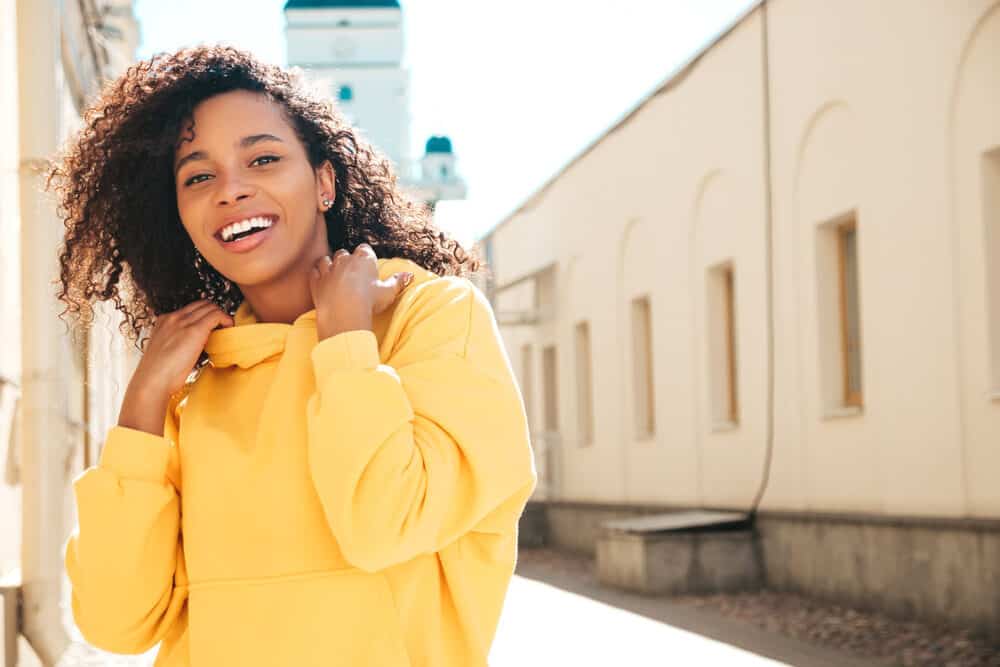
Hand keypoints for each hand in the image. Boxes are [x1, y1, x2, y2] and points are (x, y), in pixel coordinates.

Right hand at [118, 299, 233, 434]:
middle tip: (222, 326)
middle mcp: (173, 318)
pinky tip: (228, 329)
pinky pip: (216, 315)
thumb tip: (191, 346)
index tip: (212, 326)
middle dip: (214, 312)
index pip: (189, 309)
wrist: (152, 381)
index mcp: (163, 321)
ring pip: (210, 307)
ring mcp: (183, 322)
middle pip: (201, 304)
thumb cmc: (158, 374)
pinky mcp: (194, 330)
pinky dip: (226, 319)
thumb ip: (176, 343)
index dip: (204, 315)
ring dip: (221, 316)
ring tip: (225, 329)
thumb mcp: (164, 351)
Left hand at [310, 243, 412, 340]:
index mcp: (364, 260)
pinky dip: (317, 274)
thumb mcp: (388, 292)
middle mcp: (345, 260)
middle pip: (344, 253)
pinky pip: (314, 271)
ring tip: (335, 273)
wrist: (344, 313)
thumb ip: (397, 282)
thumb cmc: (369, 301)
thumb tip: (409, 275)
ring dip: (330, 264)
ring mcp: (329, 270)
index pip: (364, 249)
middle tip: (352, 273)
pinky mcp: (316, 281)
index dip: (366, 256)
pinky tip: (322, 279)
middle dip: (347, 260)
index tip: (368, 264)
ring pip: (327, 259)